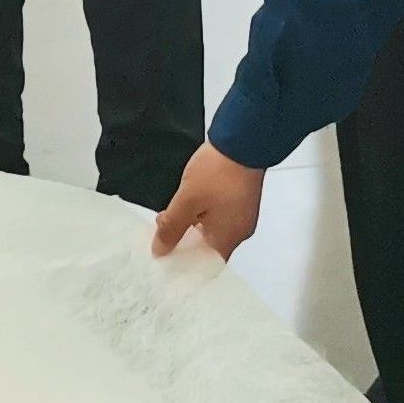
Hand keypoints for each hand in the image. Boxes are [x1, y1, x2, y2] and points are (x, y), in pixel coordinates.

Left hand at [152, 143, 265, 259]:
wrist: (243, 138)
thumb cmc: (218, 173)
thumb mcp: (186, 201)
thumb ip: (171, 228)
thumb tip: (160, 251)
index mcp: (229, 237)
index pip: (206, 264)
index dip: (184, 263)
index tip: (164, 257)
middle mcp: (240, 230)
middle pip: (209, 247)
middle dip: (184, 242)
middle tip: (161, 234)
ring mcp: (243, 212)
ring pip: (213, 229)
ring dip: (192, 225)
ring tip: (168, 216)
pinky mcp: (242, 197)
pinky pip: (220, 214)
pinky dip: (203, 213)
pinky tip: (186, 203)